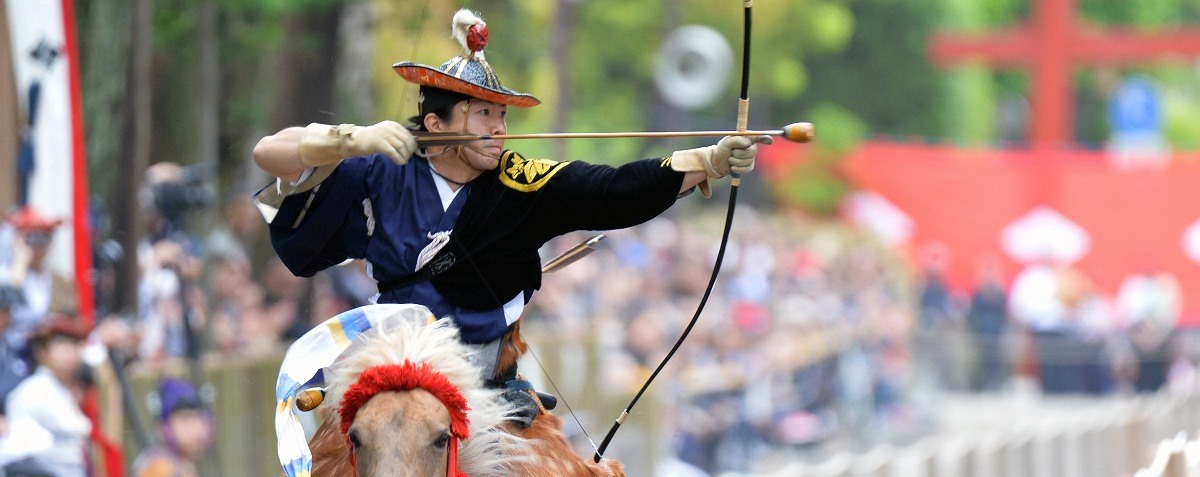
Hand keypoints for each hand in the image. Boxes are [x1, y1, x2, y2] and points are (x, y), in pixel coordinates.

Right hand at [300, 120, 416, 166]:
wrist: (354, 141)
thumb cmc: (370, 139)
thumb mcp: (384, 134)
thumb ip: (395, 137)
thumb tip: (409, 146)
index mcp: (391, 124)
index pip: (408, 134)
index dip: (412, 144)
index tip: (412, 151)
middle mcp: (389, 128)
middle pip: (406, 140)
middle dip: (409, 150)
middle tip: (408, 157)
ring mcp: (384, 135)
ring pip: (401, 147)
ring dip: (405, 156)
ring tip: (404, 161)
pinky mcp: (380, 143)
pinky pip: (394, 153)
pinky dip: (399, 159)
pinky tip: (399, 163)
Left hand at [712, 135, 771, 176]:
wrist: (717, 162)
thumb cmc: (722, 149)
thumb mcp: (727, 142)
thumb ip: (736, 140)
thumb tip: (747, 143)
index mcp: (747, 138)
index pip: (758, 137)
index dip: (765, 138)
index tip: (769, 141)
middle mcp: (751, 147)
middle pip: (752, 151)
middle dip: (740, 153)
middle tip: (732, 153)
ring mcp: (751, 157)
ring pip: (748, 160)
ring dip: (736, 161)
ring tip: (730, 159)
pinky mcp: (749, 166)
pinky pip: (747, 168)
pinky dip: (737, 168)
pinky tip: (733, 167)